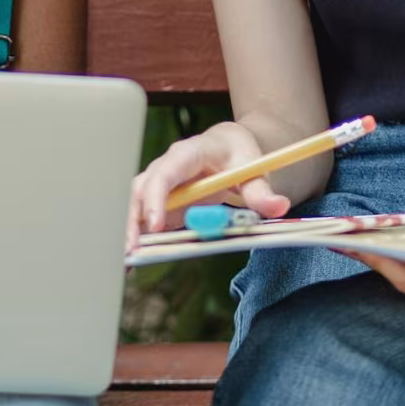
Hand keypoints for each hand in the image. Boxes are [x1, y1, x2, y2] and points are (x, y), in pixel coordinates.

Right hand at [128, 122, 291, 251]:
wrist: (228, 146)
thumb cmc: (238, 154)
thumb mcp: (254, 168)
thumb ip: (262, 190)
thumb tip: (279, 206)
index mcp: (188, 153)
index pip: (165, 172)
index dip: (156, 198)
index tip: (154, 225)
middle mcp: (166, 166)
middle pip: (140, 189)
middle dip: (133, 219)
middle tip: (132, 249)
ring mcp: (159, 184)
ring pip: (134, 204)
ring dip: (128, 230)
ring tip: (125, 260)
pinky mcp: (159, 201)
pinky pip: (141, 217)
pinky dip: (134, 236)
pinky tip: (129, 260)